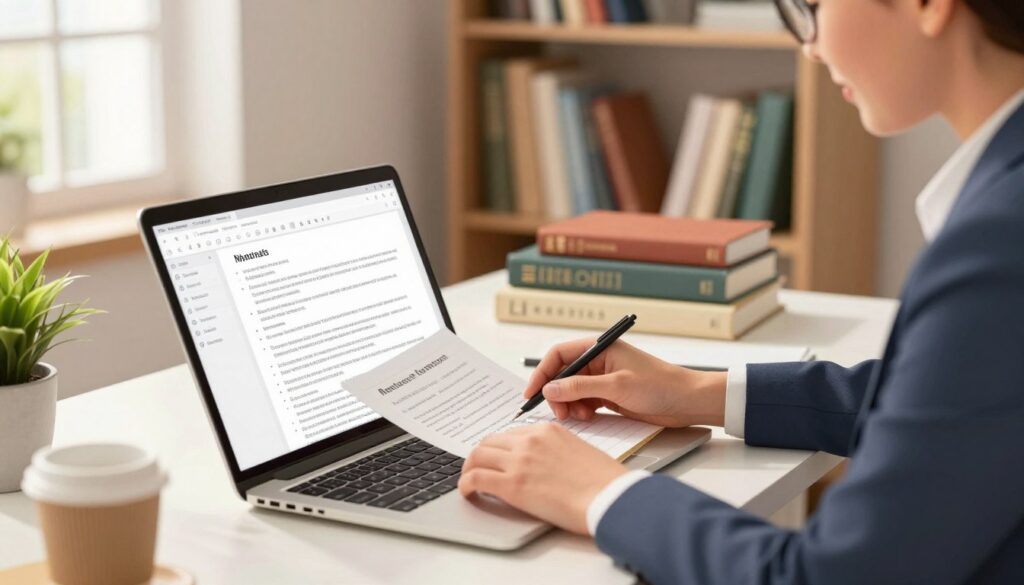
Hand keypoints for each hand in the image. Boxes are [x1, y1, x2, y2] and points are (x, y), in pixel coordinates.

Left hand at [458, 422, 626, 533]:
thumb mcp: (577, 450)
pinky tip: (468, 493)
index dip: (499, 448)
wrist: (609, 497)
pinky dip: (465, 485)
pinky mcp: (512, 485)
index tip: (496, 458)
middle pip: (489, 442)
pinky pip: (475, 479)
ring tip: (469, 481)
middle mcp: (529, 441)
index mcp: (547, 430)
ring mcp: (519, 461)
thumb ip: (554, 451)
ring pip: (477, 457)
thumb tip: (541, 464)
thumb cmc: (603, 481)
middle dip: (480, 456)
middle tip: (477, 469)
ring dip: (468, 469)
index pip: (510, 434)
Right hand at [525, 338, 727, 427]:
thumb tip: (550, 389)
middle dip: (556, 394)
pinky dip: (581, 411)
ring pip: (571, 391)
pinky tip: (589, 418)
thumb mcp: (617, 386)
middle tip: (559, 413)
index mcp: (599, 348)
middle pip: (562, 375)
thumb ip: (580, 388)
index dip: (542, 373)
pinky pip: (584, 402)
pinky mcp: (609, 395)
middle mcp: (598, 361)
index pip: (559, 355)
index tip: (533, 393)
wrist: (687, 401)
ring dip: (569, 405)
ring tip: (579, 417)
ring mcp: (603, 379)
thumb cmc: (659, 385)